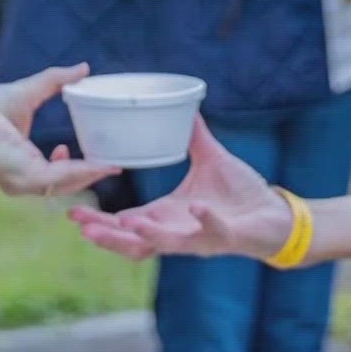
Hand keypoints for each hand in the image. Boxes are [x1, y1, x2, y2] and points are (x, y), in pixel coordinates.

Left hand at [0, 64, 121, 196]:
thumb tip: (83, 68)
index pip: (53, 173)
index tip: (97, 157)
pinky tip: (98, 165)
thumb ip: (56, 81)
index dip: (77, 168)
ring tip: (110, 165)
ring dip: (89, 175)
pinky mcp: (27, 177)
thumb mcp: (30, 92)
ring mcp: (24, 181)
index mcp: (20, 163)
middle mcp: (21, 179)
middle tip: (111, 163)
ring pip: (66, 185)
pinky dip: (82, 172)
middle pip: (63, 185)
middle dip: (88, 176)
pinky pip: (62, 178)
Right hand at [68, 117, 290, 260]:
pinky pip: (213, 231)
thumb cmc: (242, 194)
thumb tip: (184, 106)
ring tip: (127, 222)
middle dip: (109, 237)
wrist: (276, 215)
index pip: (127, 225)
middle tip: (83, 227)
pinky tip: (195, 205)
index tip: (74, 215)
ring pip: (167, 245)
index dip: (101, 223)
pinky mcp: (227, 237)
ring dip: (146, 236)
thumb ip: (194, 137)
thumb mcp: (211, 161)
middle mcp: (180, 232)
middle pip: (135, 244)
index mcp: (169, 216)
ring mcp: (202, 237)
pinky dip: (204, 220)